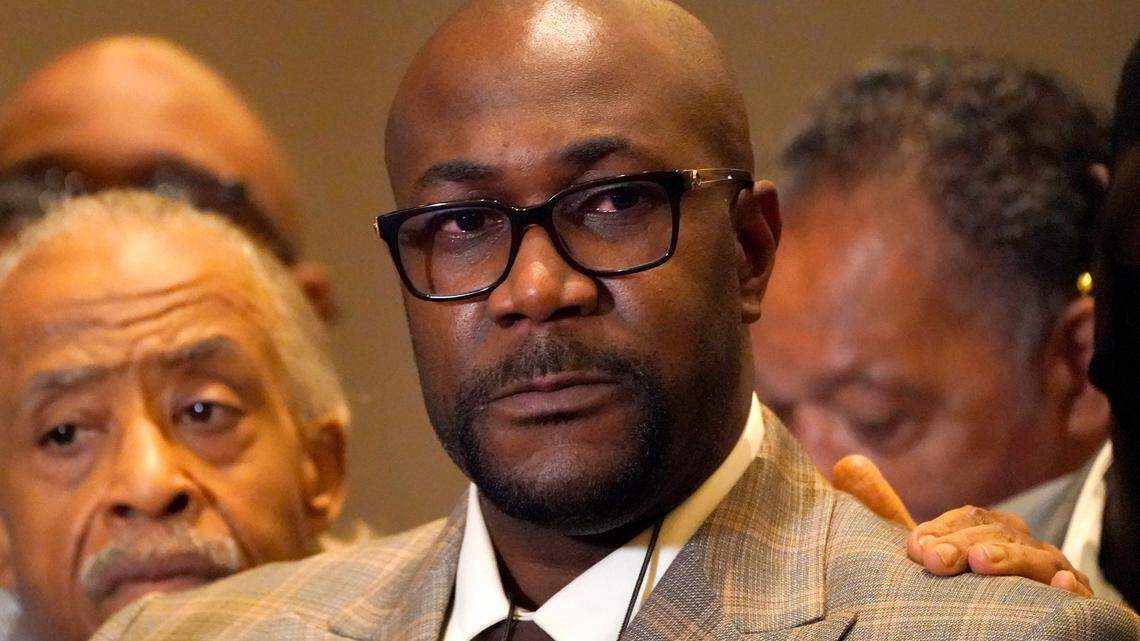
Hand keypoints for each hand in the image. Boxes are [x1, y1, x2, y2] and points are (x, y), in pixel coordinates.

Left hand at [831, 455, 1091, 596]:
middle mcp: (1021, 544)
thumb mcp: (921, 546)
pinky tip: (1059, 586)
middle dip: (963, 544)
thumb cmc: (955, 578)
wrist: (998, 618)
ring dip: (1010, 559)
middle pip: (997, 534)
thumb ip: (883, 509)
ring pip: (1036, 558)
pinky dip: (1069, 587)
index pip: (967, 518)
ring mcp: (1049, 570)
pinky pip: (1078, 592)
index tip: (914, 547)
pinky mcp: (1073, 601)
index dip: (941, 529)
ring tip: (983, 563)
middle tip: (934, 559)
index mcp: (986, 528)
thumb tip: (845, 463)